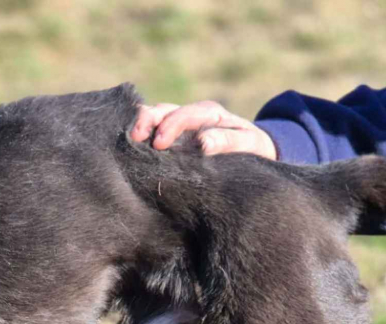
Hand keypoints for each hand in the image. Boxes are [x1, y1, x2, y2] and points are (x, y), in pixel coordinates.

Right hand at [131, 101, 277, 159]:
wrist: (255, 152)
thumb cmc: (253, 149)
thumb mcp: (248, 144)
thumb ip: (227, 141)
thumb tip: (202, 143)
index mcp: (210, 113)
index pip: (185, 115)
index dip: (170, 127)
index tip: (159, 144)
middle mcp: (191, 114)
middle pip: (163, 110)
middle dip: (148, 121)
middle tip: (137, 139)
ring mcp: (179, 123)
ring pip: (154, 116)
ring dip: (141, 126)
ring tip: (130, 141)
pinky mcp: (172, 135)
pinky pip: (153, 129)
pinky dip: (141, 133)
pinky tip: (130, 144)